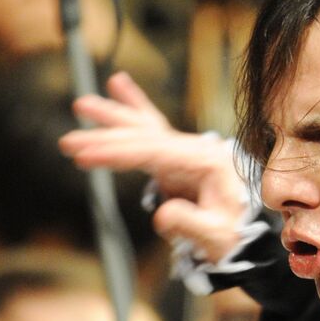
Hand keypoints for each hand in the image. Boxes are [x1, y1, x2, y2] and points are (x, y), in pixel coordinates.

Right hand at [59, 71, 251, 258]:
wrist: (250, 229)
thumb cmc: (235, 233)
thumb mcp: (217, 236)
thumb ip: (191, 224)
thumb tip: (161, 215)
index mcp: (206, 161)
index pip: (152, 152)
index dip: (117, 153)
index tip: (86, 156)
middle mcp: (195, 147)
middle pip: (143, 136)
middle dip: (105, 138)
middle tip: (69, 142)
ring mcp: (186, 149)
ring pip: (144, 127)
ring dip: (113, 117)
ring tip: (82, 104)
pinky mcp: (177, 156)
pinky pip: (151, 127)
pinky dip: (134, 106)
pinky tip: (119, 84)